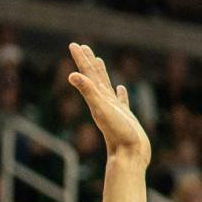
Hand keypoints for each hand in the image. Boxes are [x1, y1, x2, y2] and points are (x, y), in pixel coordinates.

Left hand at [67, 42, 149, 164]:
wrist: (130, 157)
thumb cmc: (118, 134)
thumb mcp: (101, 109)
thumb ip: (88, 91)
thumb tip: (71, 75)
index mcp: (98, 98)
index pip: (87, 74)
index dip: (81, 59)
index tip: (74, 44)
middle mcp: (103, 102)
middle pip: (94, 77)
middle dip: (88, 62)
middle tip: (82, 47)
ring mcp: (114, 109)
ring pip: (106, 86)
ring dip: (101, 73)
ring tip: (99, 61)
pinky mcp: (125, 117)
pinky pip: (121, 101)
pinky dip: (120, 93)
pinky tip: (120, 89)